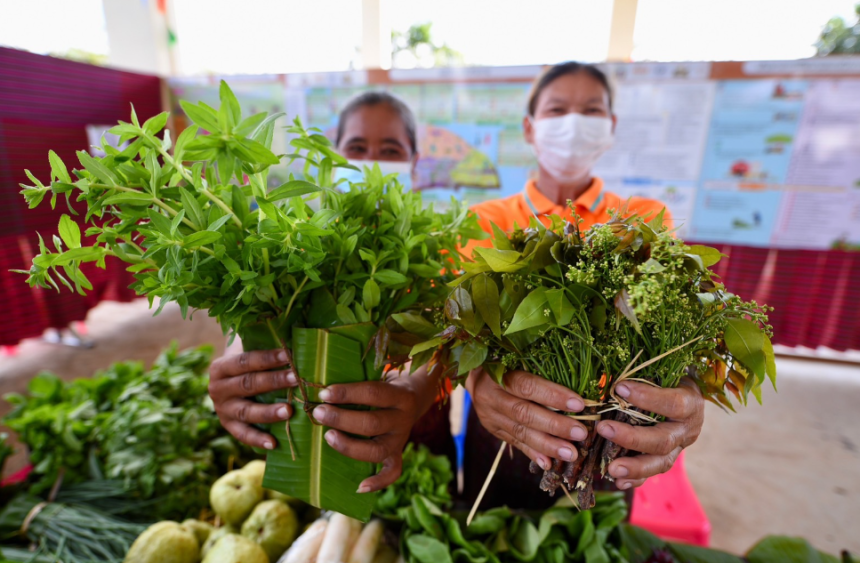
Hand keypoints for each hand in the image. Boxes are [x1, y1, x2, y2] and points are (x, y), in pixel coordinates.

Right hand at [208, 349, 296, 449]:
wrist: (228, 383)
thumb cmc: (249, 364)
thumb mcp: (248, 352)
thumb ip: (264, 346)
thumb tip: (296, 339)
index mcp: (221, 367)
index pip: (245, 361)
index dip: (267, 358)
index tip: (289, 355)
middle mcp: (217, 388)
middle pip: (248, 384)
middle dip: (274, 381)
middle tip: (296, 379)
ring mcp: (222, 409)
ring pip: (247, 411)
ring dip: (268, 412)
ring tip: (289, 411)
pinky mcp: (228, 426)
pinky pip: (242, 434)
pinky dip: (257, 439)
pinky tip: (273, 443)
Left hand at [311, 373, 423, 492]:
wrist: (415, 396)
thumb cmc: (384, 385)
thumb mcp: (378, 376)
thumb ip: (357, 380)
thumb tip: (323, 389)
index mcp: (401, 395)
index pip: (373, 393)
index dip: (347, 394)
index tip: (324, 393)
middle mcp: (403, 419)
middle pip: (372, 423)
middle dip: (342, 419)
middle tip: (319, 413)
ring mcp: (401, 440)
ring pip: (377, 450)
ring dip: (349, 446)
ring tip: (328, 437)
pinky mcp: (398, 455)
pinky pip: (392, 473)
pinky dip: (378, 482)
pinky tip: (359, 487)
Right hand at [465, 368, 587, 470]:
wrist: (475, 376)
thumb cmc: (506, 364)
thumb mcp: (518, 360)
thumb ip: (541, 374)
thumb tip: (574, 393)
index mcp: (499, 374)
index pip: (527, 386)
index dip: (553, 396)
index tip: (579, 404)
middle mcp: (491, 397)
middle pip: (524, 413)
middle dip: (555, 425)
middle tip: (579, 433)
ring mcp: (490, 415)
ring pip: (520, 432)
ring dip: (548, 445)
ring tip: (570, 453)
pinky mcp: (493, 429)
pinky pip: (515, 443)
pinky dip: (533, 453)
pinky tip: (549, 463)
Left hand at [596, 376, 704, 489]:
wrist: (686, 395)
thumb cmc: (670, 377)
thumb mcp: (665, 369)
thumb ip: (647, 371)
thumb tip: (614, 369)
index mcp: (691, 403)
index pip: (674, 403)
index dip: (648, 398)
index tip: (619, 388)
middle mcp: (688, 429)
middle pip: (663, 440)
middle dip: (632, 437)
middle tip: (603, 428)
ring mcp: (679, 448)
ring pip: (661, 463)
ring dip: (634, 467)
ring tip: (610, 469)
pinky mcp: (668, 459)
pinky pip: (653, 474)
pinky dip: (635, 479)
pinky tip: (617, 481)